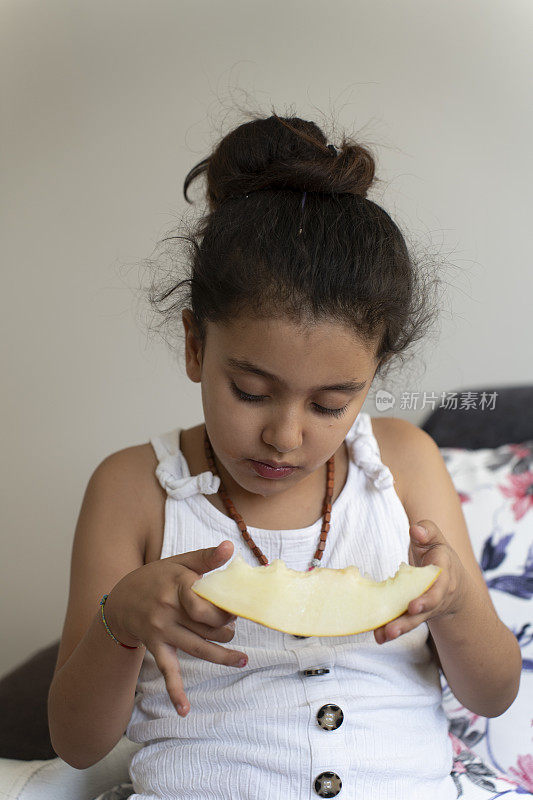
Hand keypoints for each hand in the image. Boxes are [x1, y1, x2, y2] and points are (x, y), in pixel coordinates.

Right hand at [103, 540, 246, 716]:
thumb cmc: (157, 578)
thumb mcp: (178, 563)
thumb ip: (205, 557)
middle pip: (206, 627)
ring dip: (222, 656)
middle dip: (226, 630)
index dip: (225, 609)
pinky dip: (175, 692)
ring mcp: (161, 630)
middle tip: (234, 627)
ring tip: (242, 659)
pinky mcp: (156, 647)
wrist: (121, 599)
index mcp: (176, 585)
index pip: (206, 603)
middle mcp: (167, 609)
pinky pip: (167, 671)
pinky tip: (184, 710)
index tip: (234, 608)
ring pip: (197, 647)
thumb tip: (229, 547)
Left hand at [373, 519, 466, 644]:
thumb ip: (428, 531)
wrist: (455, 586)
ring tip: (382, 636)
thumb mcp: (437, 540)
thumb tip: (416, 529)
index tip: (413, 606)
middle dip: (409, 620)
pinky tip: (378, 635)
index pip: (438, 587)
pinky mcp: (415, 614)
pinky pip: (404, 622)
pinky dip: (391, 629)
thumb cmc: (439, 557)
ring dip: (399, 629)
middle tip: (393, 629)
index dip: (427, 598)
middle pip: (425, 610)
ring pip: (414, 620)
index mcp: (443, 574)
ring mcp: (427, 608)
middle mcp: (437, 595)